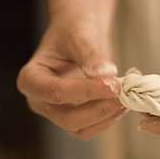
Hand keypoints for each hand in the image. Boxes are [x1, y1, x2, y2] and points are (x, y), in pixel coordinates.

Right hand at [17, 17, 126, 139]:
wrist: (79, 36)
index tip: (114, 84)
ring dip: (108, 114)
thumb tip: (106, 73)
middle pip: (67, 118)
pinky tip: (124, 98)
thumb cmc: (73, 30)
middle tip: (124, 93)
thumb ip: (90, 54)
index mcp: (30, 79)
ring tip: (129, 92)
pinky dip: (111, 116)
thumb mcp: (79, 34)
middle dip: (99, 109)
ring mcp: (56, 112)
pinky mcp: (73, 117)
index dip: (86, 92)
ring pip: (82, 128)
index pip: (56, 92)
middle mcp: (39, 100)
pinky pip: (92, 126)